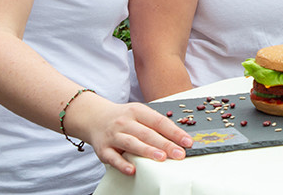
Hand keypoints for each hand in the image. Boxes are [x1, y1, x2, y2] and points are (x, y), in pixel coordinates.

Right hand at [74, 97, 193, 174]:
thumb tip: (179, 138)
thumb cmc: (124, 118)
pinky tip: (133, 170)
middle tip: (179, 153)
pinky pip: (113, 158)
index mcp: (137, 111)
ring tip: (162, 158)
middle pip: (147, 133)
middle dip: (165, 144)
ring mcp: (113, 135)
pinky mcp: (103, 149)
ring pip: (132, 143)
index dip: (174, 132)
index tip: (187, 142)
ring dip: (147, 151)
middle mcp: (125, 122)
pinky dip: (122, 164)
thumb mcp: (139, 114)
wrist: (95, 118)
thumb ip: (155, 124)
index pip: (159, 121)